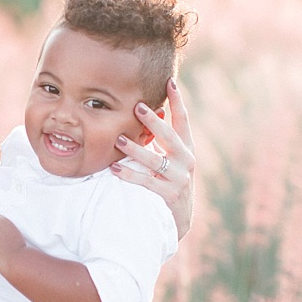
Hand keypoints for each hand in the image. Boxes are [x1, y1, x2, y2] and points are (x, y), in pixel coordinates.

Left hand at [111, 77, 195, 239]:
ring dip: (136, 150)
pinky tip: (115, 169)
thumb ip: (161, 139)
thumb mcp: (170, 159)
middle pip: (170, 136)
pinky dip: (130, 175)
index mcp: (186, 148)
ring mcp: (179, 178)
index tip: (169, 81)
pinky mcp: (169, 195)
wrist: (178, 220)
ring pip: (155, 160)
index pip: (183, 120)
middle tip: (137, 107)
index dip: (177, 101)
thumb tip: (151, 111)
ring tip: (119, 140)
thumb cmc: (170, 182)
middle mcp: (186, 160)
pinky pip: (147, 182)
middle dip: (154, 121)